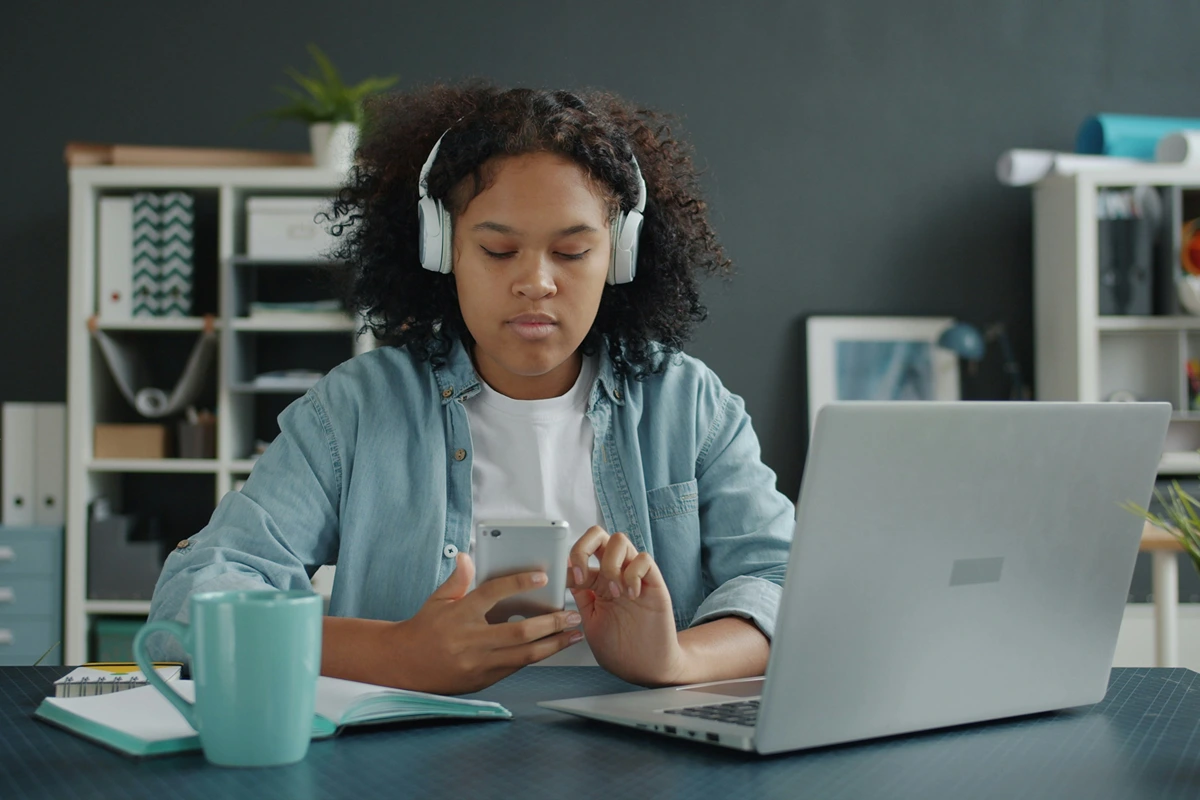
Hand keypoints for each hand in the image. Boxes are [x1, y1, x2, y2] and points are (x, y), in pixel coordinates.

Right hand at [386, 553, 582, 693]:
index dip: (519, 583)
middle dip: (550, 623)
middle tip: (572, 614)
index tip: (542, 576)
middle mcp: (470, 640)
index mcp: (459, 614)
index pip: (492, 594)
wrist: (403, 665)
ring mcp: (477, 663)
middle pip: (518, 632)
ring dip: (552, 645)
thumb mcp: (438, 600)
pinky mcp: (481, 680)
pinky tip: (551, 647)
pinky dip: (534, 656)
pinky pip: (514, 667)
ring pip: (523, 655)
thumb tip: (469, 557)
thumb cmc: (423, 628)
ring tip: (572, 634)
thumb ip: (458, 580)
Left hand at [568, 526, 686, 685]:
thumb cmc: (620, 649)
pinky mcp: (654, 583)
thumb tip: (565, 576)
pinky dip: (634, 573)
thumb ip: (581, 598)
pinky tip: (632, 595)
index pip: (581, 554)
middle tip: (582, 575)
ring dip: (611, 564)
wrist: (646, 667)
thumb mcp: (590, 622)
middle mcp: (614, 574)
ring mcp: (634, 576)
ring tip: (614, 592)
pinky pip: (644, 559)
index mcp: (596, 582)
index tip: (566, 580)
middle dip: (584, 546)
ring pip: (620, 541)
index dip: (569, 561)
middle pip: (599, 535)